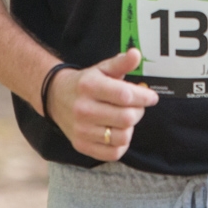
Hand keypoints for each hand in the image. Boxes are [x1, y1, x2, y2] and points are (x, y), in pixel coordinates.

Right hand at [45, 49, 159, 161]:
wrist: (56, 98)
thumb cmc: (85, 83)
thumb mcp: (102, 68)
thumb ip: (121, 63)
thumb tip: (136, 54)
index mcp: (89, 86)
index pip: (125, 95)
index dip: (144, 97)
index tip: (151, 97)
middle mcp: (83, 109)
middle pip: (126, 117)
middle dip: (138, 111)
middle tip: (137, 106)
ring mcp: (81, 129)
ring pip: (122, 137)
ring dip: (130, 128)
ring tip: (125, 118)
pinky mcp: (81, 145)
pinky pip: (113, 153)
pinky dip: (121, 144)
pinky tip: (117, 131)